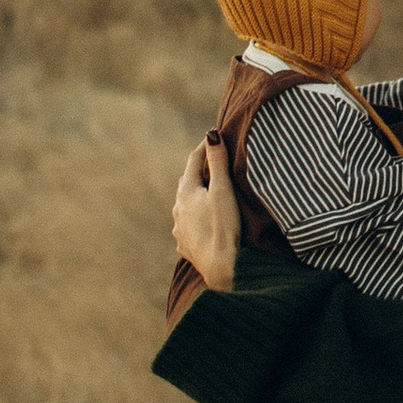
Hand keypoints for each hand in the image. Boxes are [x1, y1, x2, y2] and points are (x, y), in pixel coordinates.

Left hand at [173, 134, 240, 294]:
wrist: (222, 268)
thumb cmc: (224, 226)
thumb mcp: (223, 190)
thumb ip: (218, 162)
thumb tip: (211, 134)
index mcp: (186, 193)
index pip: (194, 161)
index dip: (205, 147)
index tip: (215, 135)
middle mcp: (177, 210)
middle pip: (187, 183)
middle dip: (199, 171)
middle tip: (213, 161)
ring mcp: (179, 229)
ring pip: (186, 206)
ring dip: (197, 196)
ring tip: (210, 193)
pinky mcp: (185, 246)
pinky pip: (189, 225)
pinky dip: (196, 217)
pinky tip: (204, 221)